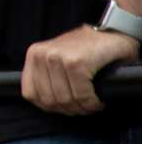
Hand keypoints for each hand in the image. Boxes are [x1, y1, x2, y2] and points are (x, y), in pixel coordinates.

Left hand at [22, 24, 140, 115]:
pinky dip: (92, 103)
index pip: (30, 94)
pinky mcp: (76, 63)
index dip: (49, 107)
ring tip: (91, 105)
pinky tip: (98, 101)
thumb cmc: (87, 49)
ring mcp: (58, 58)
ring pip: (65, 99)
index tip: (65, 108)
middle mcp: (41, 55)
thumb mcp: (57, 59)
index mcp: (34, 56)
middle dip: (68, 110)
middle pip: (49, 100)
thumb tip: (44, 103)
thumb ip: (46, 76)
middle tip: (83, 108)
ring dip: (82, 108)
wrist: (114, 33)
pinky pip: (82, 95)